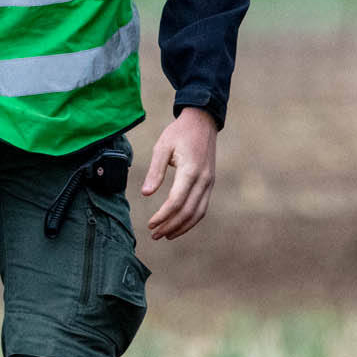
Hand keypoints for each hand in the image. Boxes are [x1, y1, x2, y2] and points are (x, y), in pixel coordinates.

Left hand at [140, 106, 218, 239]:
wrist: (202, 121)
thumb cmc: (179, 133)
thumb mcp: (162, 147)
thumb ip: (155, 171)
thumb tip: (146, 194)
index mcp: (191, 171)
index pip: (176, 201)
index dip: (163, 216)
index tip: (150, 224)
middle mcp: (204, 180)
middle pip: (188, 211)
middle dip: (171, 226)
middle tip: (154, 235)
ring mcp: (209, 182)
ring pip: (198, 213)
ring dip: (182, 227)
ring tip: (165, 235)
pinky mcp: (209, 183)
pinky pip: (202, 206)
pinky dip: (191, 219)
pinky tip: (178, 225)